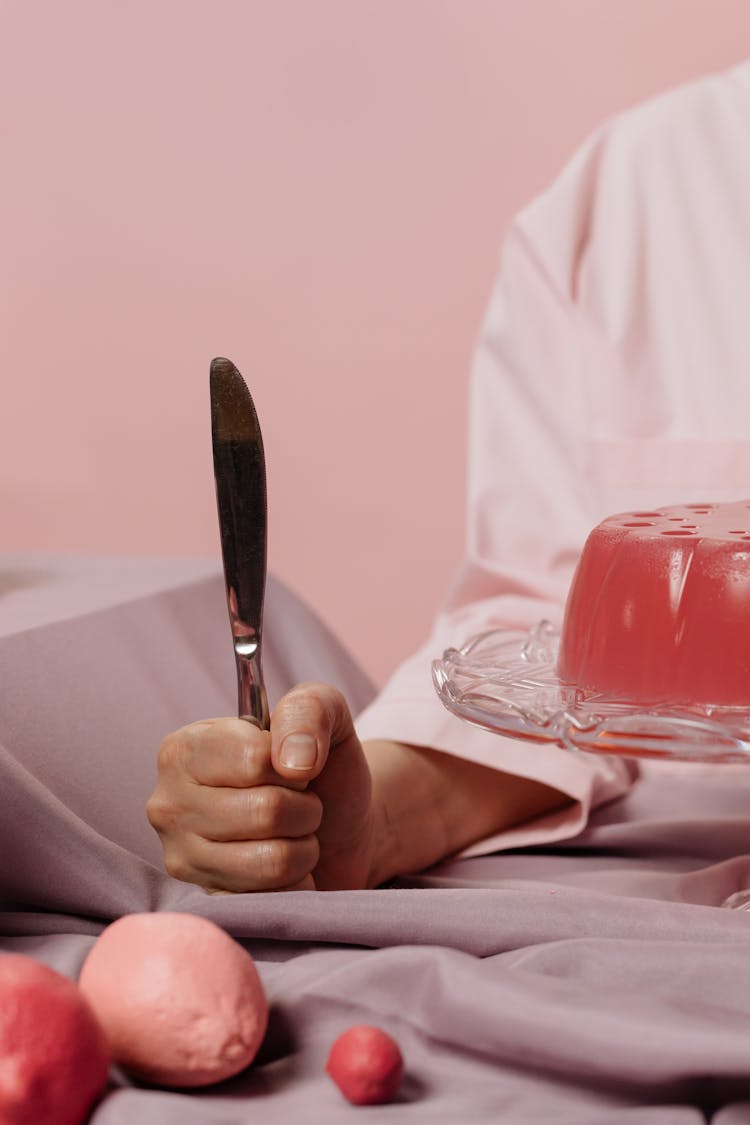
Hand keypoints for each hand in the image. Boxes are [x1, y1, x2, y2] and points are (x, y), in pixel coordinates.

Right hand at [146, 683, 377, 891]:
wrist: (340, 826)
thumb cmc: (320, 766)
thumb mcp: (324, 711)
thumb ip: (309, 710)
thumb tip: (294, 762)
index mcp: (185, 748)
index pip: (253, 759)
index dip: (294, 764)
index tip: (294, 765)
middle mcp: (169, 803)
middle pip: (266, 811)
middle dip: (305, 808)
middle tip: (301, 803)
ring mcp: (183, 857)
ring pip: (271, 860)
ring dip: (304, 847)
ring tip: (294, 833)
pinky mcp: (207, 901)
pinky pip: (273, 899)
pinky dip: (297, 882)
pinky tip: (286, 868)